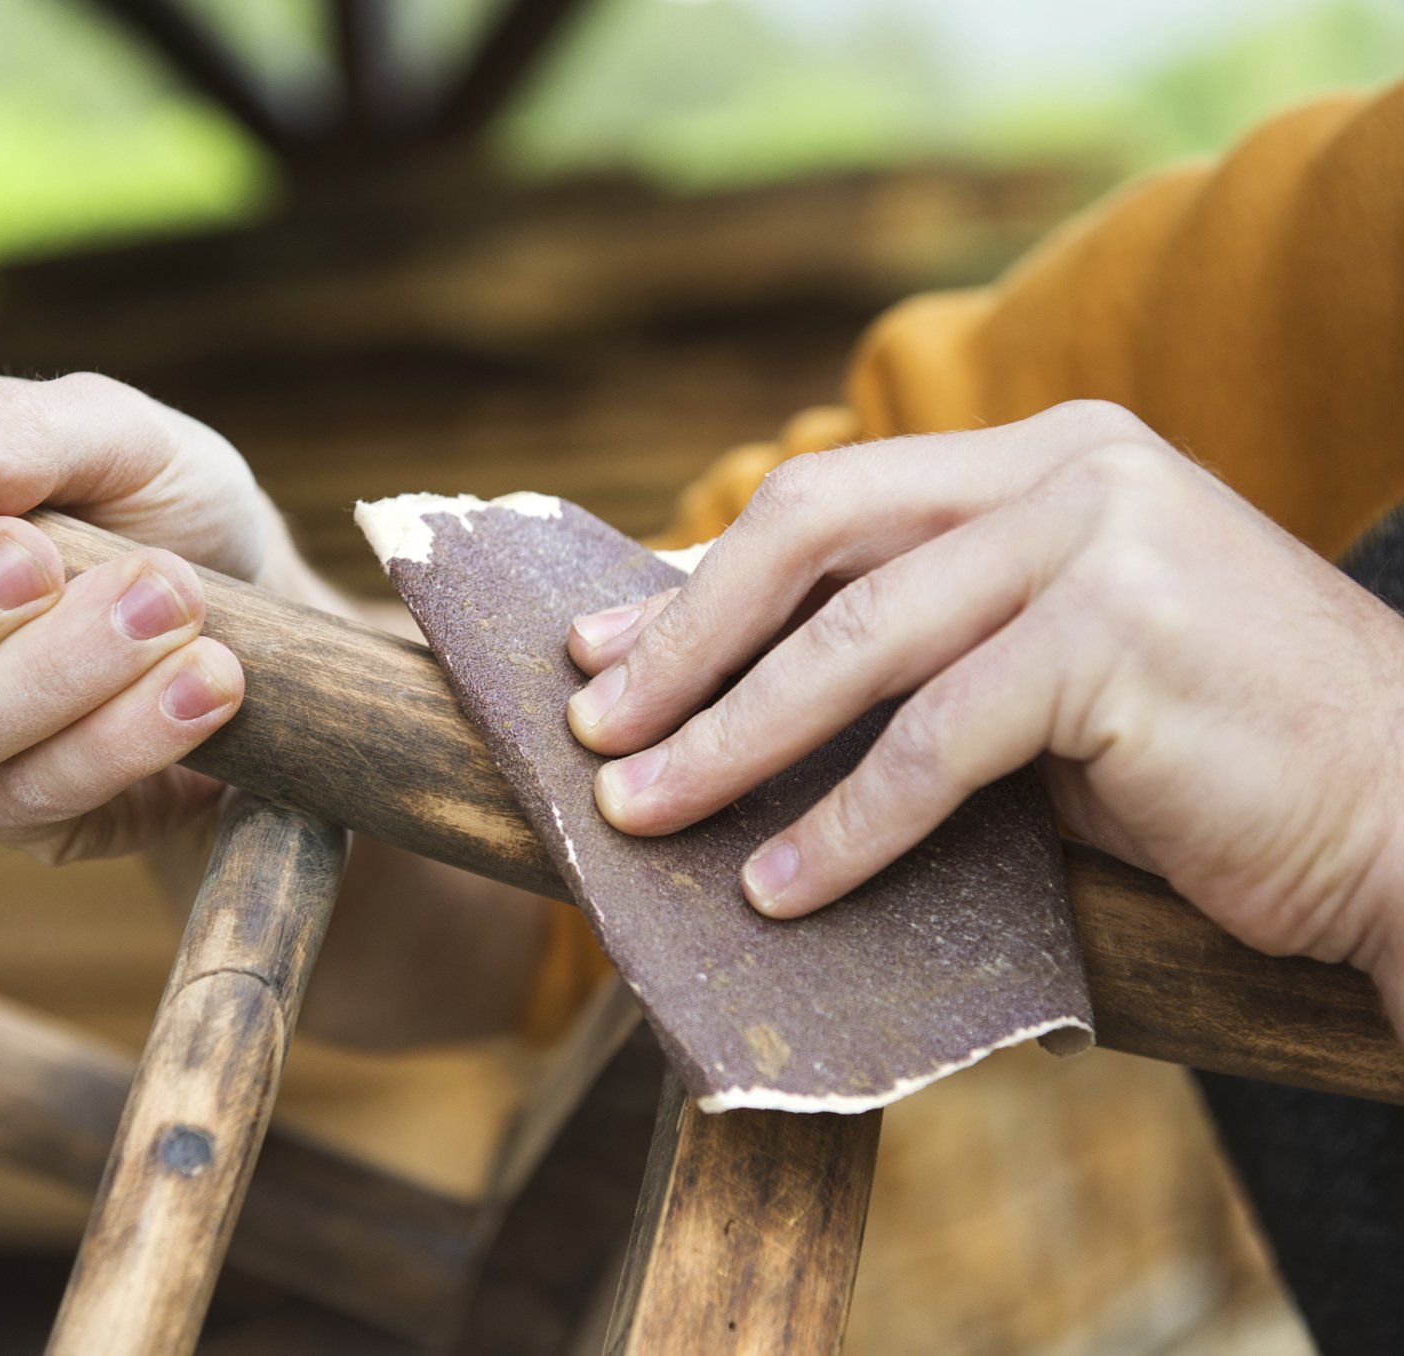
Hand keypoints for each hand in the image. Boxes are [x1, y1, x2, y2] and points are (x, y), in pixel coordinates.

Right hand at [0, 371, 310, 863]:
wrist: (265, 607)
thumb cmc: (158, 497)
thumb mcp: (117, 433)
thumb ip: (21, 430)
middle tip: (37, 557)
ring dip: (59, 673)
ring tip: (174, 600)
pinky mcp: (5, 813)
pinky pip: (29, 800)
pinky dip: (124, 734)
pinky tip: (206, 681)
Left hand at [564, 401, 1403, 1023]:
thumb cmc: (1215, 753)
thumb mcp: (1049, 666)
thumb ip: (925, 641)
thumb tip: (741, 680)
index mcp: (1044, 454)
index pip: (826, 504)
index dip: (698, 581)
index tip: (599, 652)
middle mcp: (1069, 467)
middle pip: (812, 537)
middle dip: (684, 644)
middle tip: (591, 729)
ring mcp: (1101, 540)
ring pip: (855, 644)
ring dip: (730, 741)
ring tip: (642, 812)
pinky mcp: (1121, 639)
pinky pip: (935, 743)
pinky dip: (844, 826)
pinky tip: (779, 889)